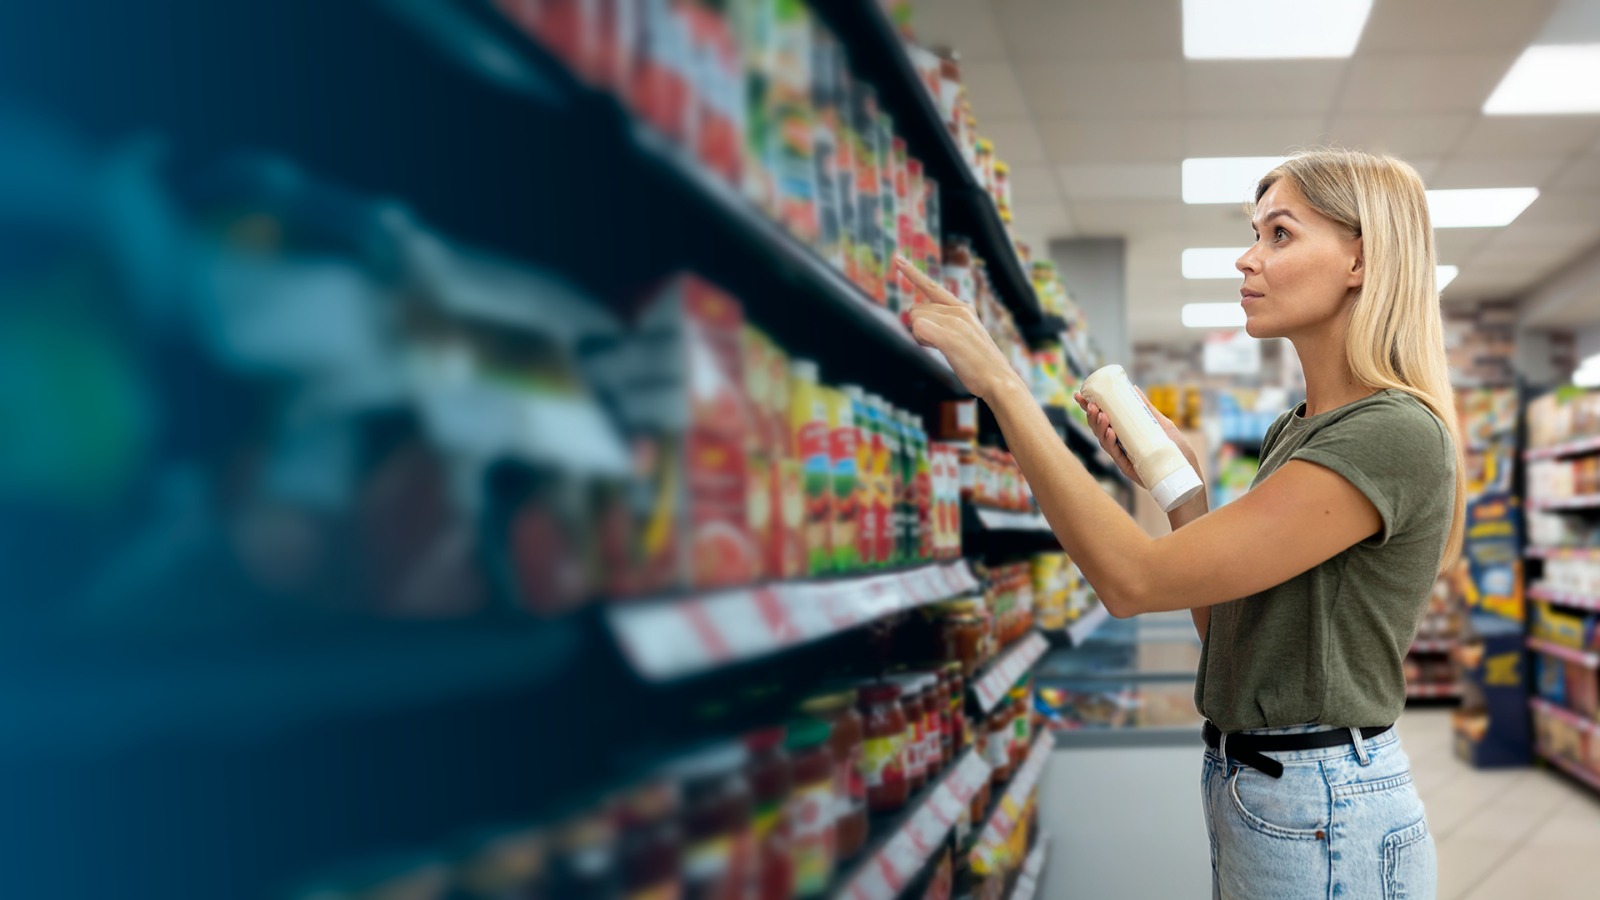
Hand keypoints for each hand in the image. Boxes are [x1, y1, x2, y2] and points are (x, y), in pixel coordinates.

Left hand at [895, 256, 1020, 401]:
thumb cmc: (980, 365)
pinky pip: (918, 329)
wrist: (999, 380)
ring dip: (921, 337)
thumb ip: (944, 325)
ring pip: (915, 319)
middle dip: (919, 328)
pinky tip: (939, 347)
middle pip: (916, 310)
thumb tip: (918, 323)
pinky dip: (922, 339)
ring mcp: (955, 321)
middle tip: (941, 345)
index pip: (932, 287)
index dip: (913, 274)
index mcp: (963, 308)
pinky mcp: (949, 335)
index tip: (897, 258)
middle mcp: (959, 309)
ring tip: (946, 349)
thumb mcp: (964, 337)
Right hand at [1073, 387, 1201, 490]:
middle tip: (1090, 404)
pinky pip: (1115, 454)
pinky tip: (1110, 432)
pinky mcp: (1128, 467)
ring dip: (1099, 427)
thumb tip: (1133, 388)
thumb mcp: (1163, 424)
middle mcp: (1121, 444)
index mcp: (1126, 432)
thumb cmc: (1176, 451)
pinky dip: (1111, 442)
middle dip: (1091, 415)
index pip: (1104, 418)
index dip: (1090, 407)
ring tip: (1101, 414)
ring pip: (1104, 440)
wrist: (1187, 475)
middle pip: (1099, 428)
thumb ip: (1148, 409)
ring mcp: (1123, 455)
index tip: (1080, 395)